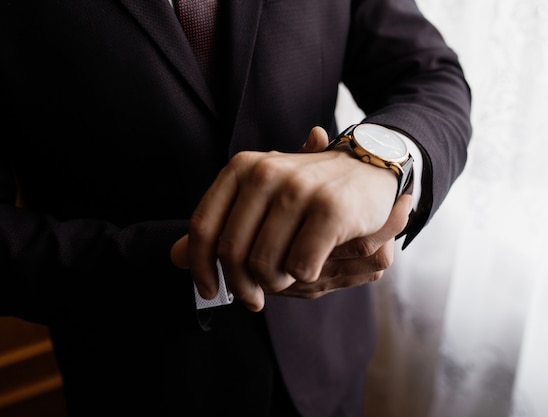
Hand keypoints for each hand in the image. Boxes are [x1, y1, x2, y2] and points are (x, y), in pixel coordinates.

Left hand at [171, 126, 402, 310]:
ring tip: (290, 275)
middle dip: (241, 287)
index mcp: (242, 168)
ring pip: (265, 265)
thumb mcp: (259, 202)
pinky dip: (306, 276)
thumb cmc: (308, 193)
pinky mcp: (330, 209)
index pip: (203, 226)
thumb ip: (220, 228)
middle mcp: (265, 172)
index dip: (200, 266)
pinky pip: (300, 267)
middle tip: (253, 299)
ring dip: (277, 283)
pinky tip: (316, 263)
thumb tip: (175, 258)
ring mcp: (298, 189)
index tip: (208, 290)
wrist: (371, 170)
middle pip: (232, 252)